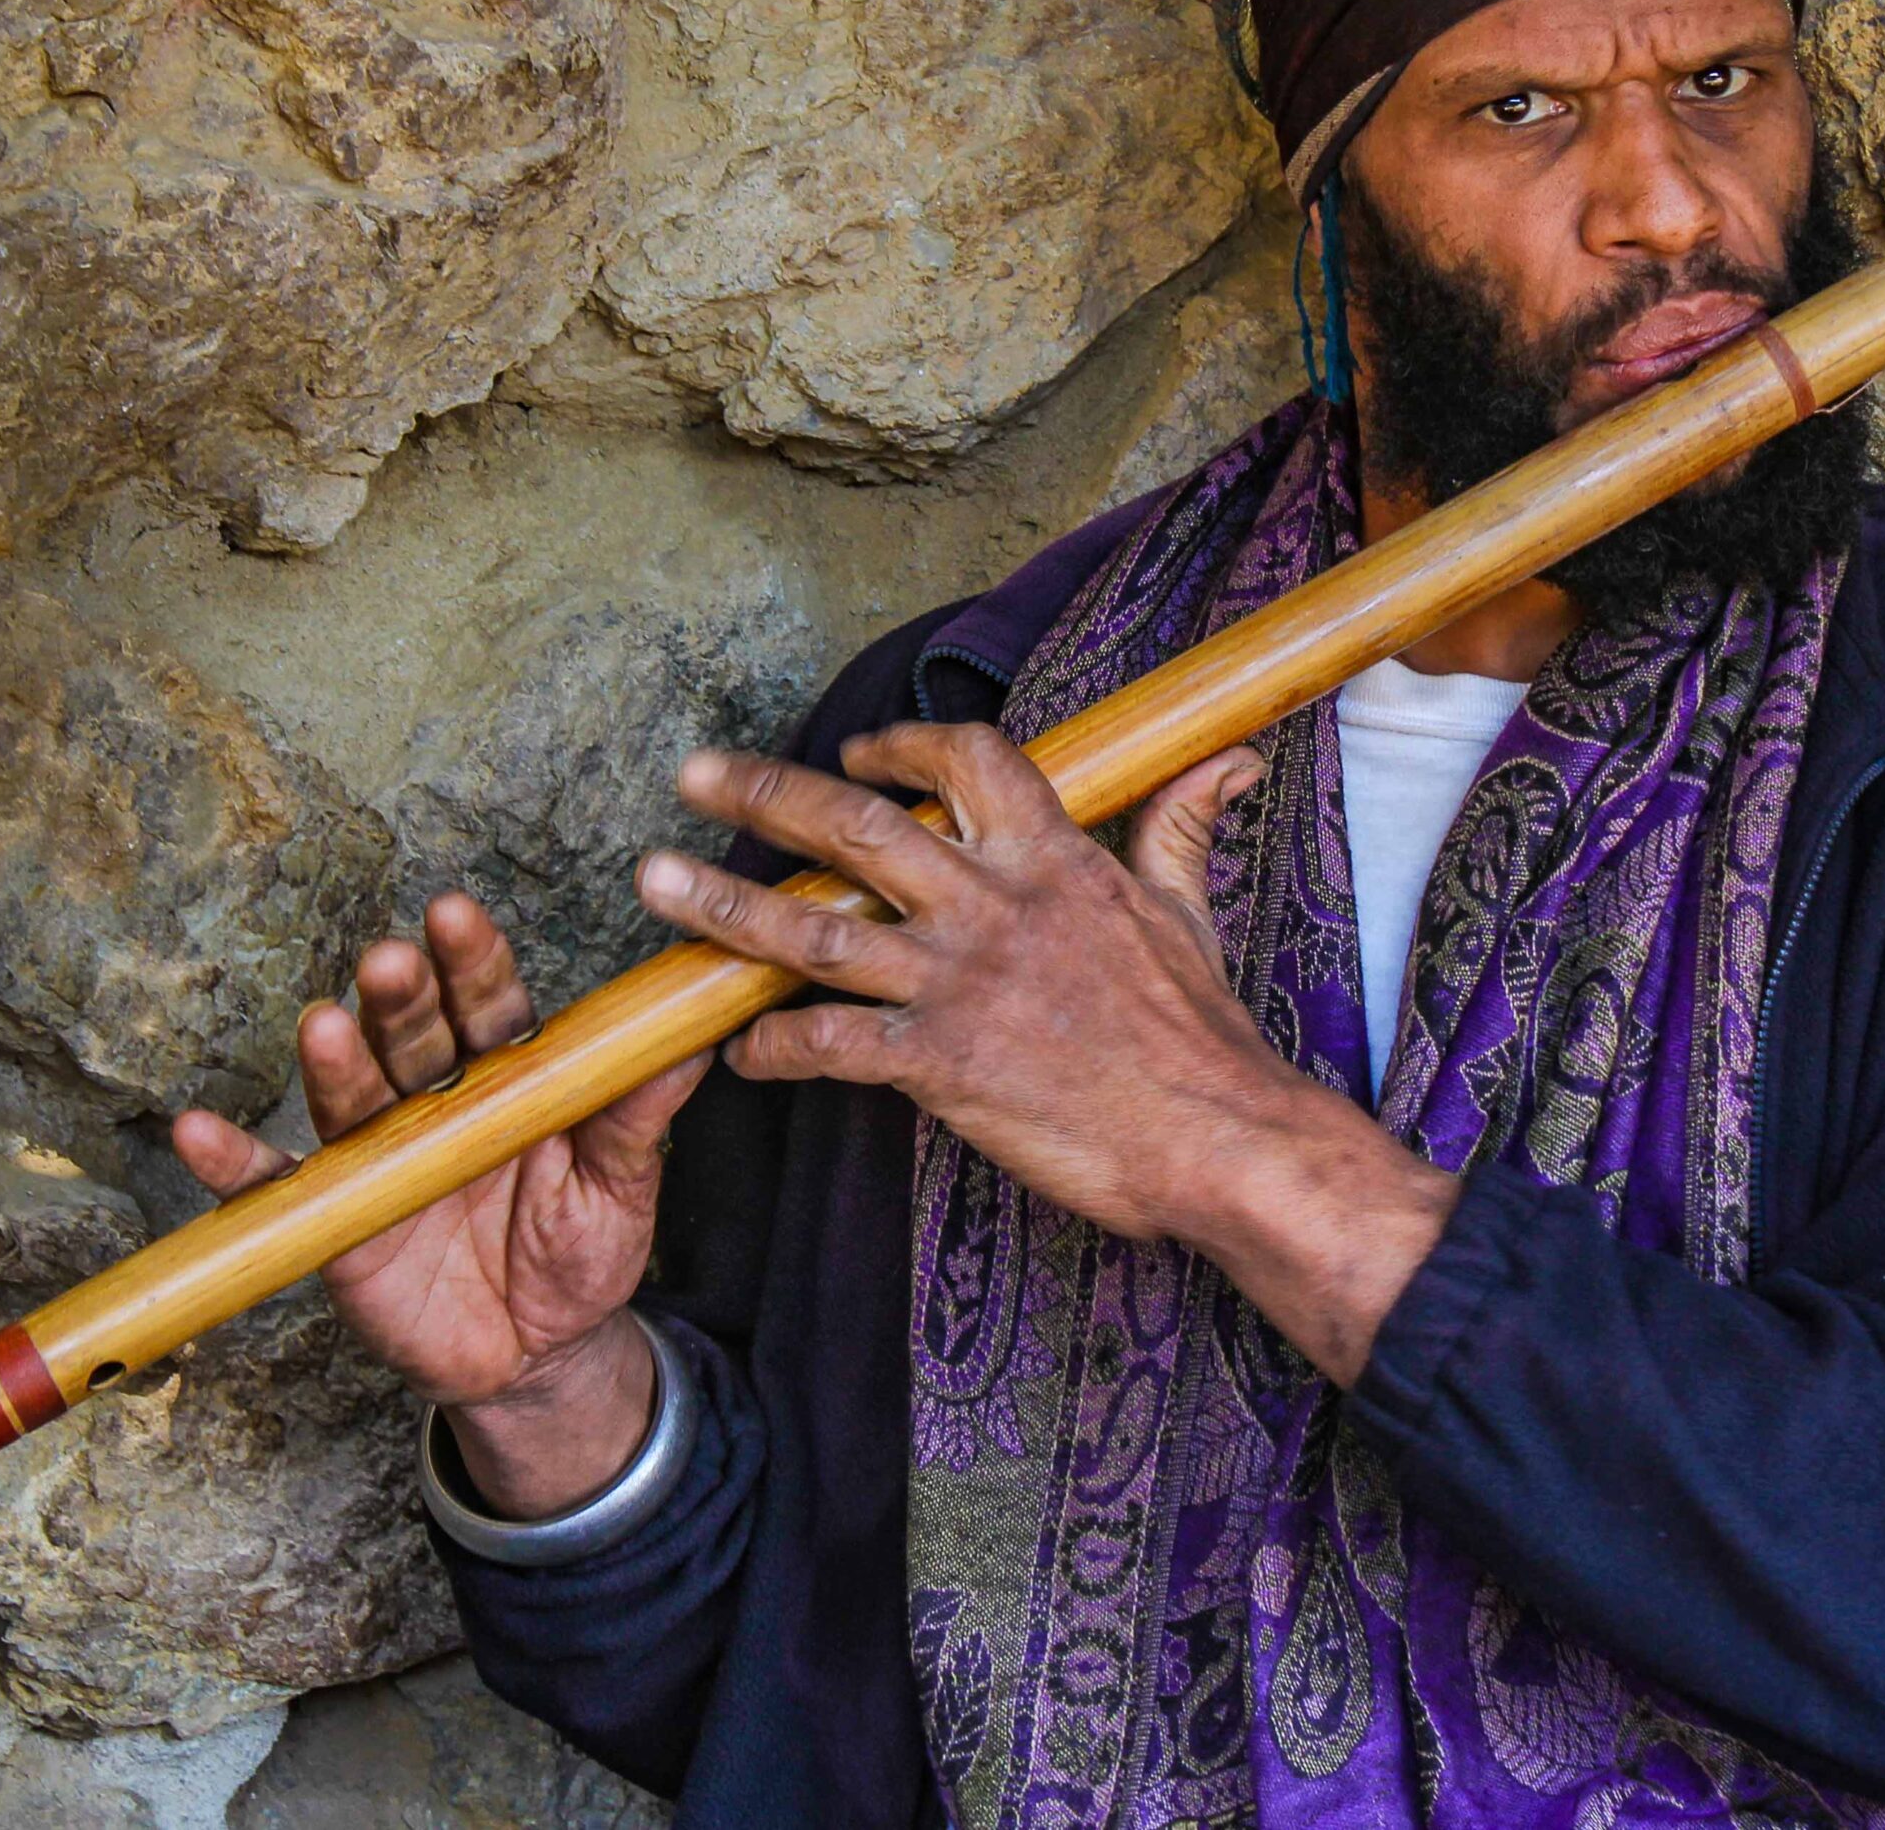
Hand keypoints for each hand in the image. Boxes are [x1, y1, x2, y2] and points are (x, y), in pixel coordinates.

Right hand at [171, 892, 707, 1516]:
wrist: (541, 1356)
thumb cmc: (584, 1252)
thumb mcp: (622, 1185)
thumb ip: (640, 1114)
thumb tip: (692, 1038)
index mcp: (508, 1074)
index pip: (489, 1004)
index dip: (471, 961)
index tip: (456, 915)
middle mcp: (437, 1099)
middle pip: (414, 1035)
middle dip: (401, 997)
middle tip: (391, 960)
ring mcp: (381, 1156)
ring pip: (353, 1096)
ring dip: (333, 1061)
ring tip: (322, 1026)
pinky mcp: (337, 1221)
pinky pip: (279, 1189)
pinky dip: (235, 1165)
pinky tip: (199, 1132)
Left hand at [639, 725, 1456, 1385]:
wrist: (1217, 1139)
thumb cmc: (1203, 1035)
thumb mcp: (1190, 913)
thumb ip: (1181, 828)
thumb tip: (1230, 761)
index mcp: (1053, 859)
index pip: (966, 761)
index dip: (903, 745)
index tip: (857, 749)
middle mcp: (993, 907)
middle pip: (858, 827)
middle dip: (766, 793)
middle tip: (694, 772)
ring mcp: (960, 984)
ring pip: (816, 930)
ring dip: (725, 905)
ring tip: (654, 881)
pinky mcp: (942, 1064)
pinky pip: (831, 1045)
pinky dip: (774, 1046)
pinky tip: (739, 1053)